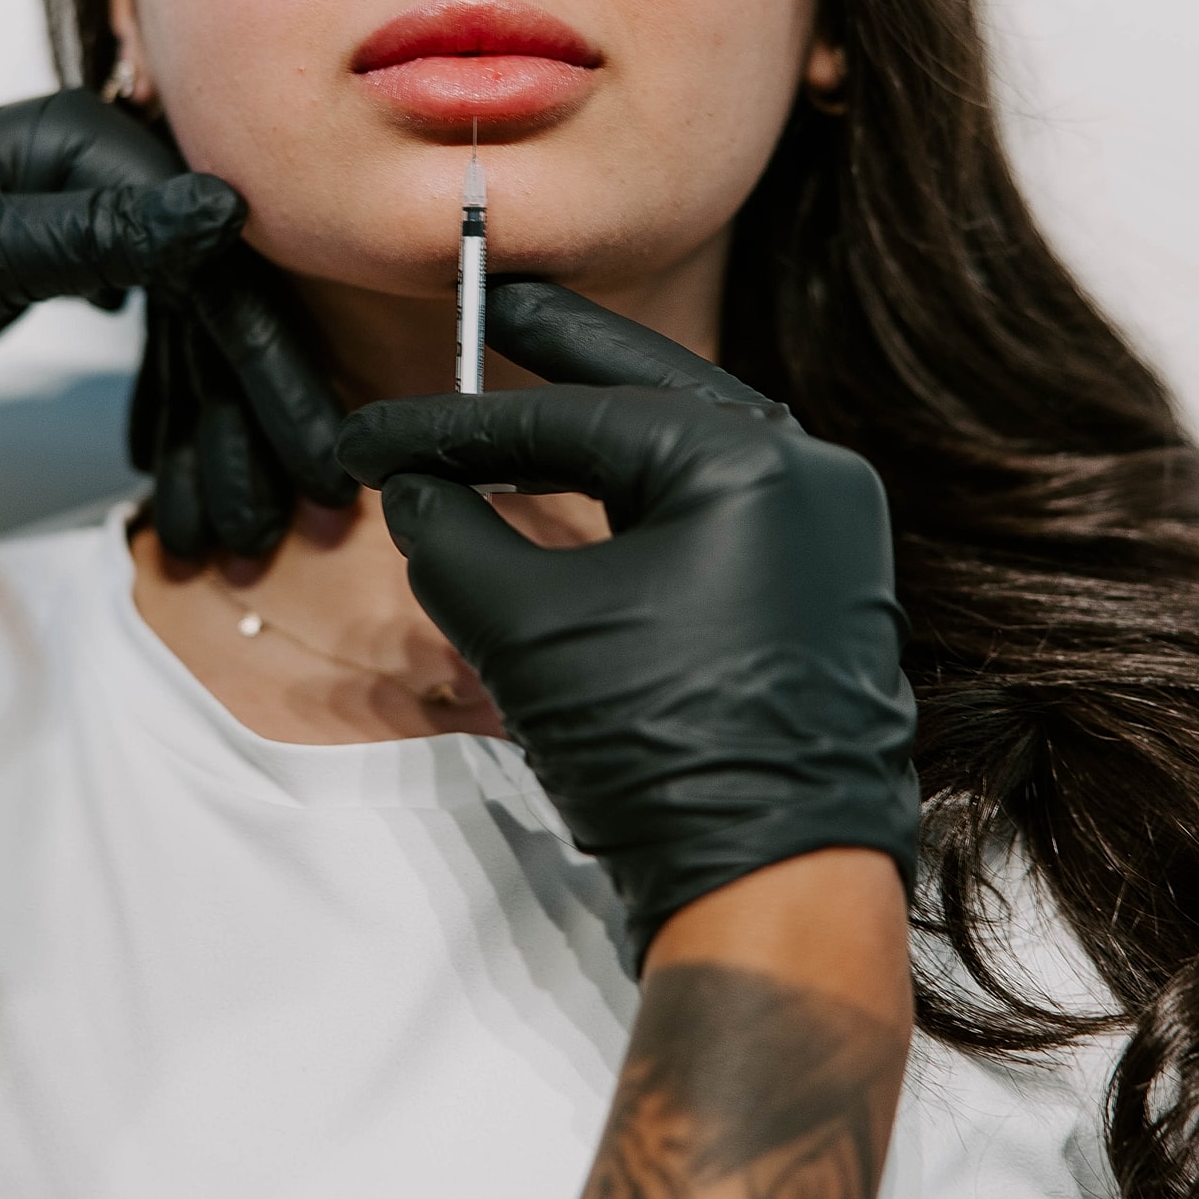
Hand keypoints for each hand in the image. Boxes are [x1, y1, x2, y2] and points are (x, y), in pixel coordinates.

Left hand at [0, 90, 354, 554]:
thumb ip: (96, 231)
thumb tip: (225, 214)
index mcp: (94, 145)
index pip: (218, 264)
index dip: (270, 363)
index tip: (315, 450)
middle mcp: (111, 179)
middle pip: (218, 307)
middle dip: (257, 417)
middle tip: (307, 509)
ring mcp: (94, 230)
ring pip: (187, 342)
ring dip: (215, 436)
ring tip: (244, 530)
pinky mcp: (69, 278)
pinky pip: (146, 356)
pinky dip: (167, 421)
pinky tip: (186, 486)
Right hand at [337, 279, 919, 970]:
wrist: (772, 897)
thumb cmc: (656, 752)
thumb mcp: (525, 632)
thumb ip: (453, 537)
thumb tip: (413, 489)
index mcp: (755, 465)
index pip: (574, 417)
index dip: (454, 426)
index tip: (370, 437)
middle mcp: (812, 481)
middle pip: (654, 396)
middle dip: (561, 359)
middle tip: (492, 301)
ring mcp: (829, 542)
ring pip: (691, 454)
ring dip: (601, 432)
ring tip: (526, 392)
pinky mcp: (821, 600)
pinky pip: (720, 514)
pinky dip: (643, 496)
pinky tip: (589, 489)